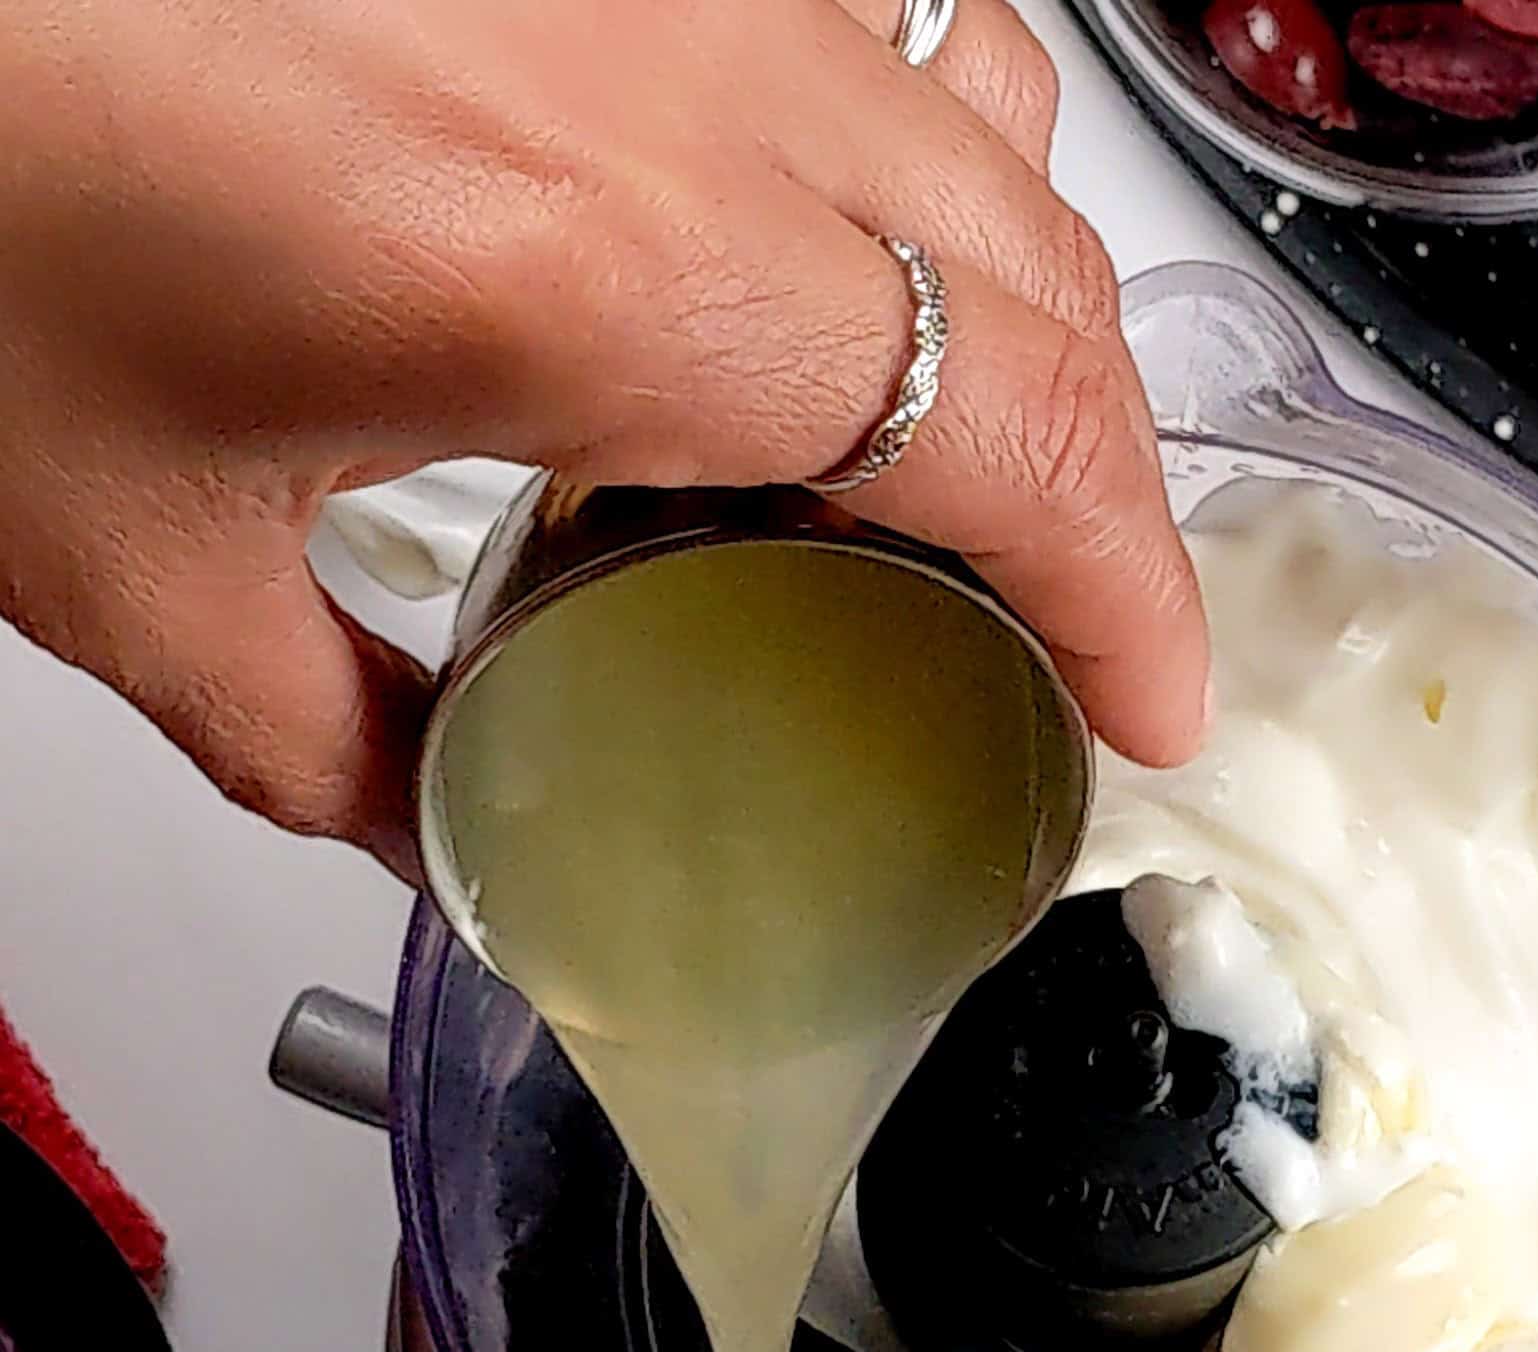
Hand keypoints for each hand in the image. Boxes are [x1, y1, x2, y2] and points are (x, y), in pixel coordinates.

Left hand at [0, 0, 1207, 877]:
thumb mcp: (126, 549)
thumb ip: (335, 736)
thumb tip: (446, 823)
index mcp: (590, 264)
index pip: (1008, 433)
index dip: (1127, 592)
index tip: (1146, 698)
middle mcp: (671, 62)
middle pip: (1042, 285)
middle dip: (1105, 482)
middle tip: (1073, 624)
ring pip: (986, 137)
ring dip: (1036, 324)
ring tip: (997, 464)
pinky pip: (871, 33)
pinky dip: (928, 169)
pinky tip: (874, 240)